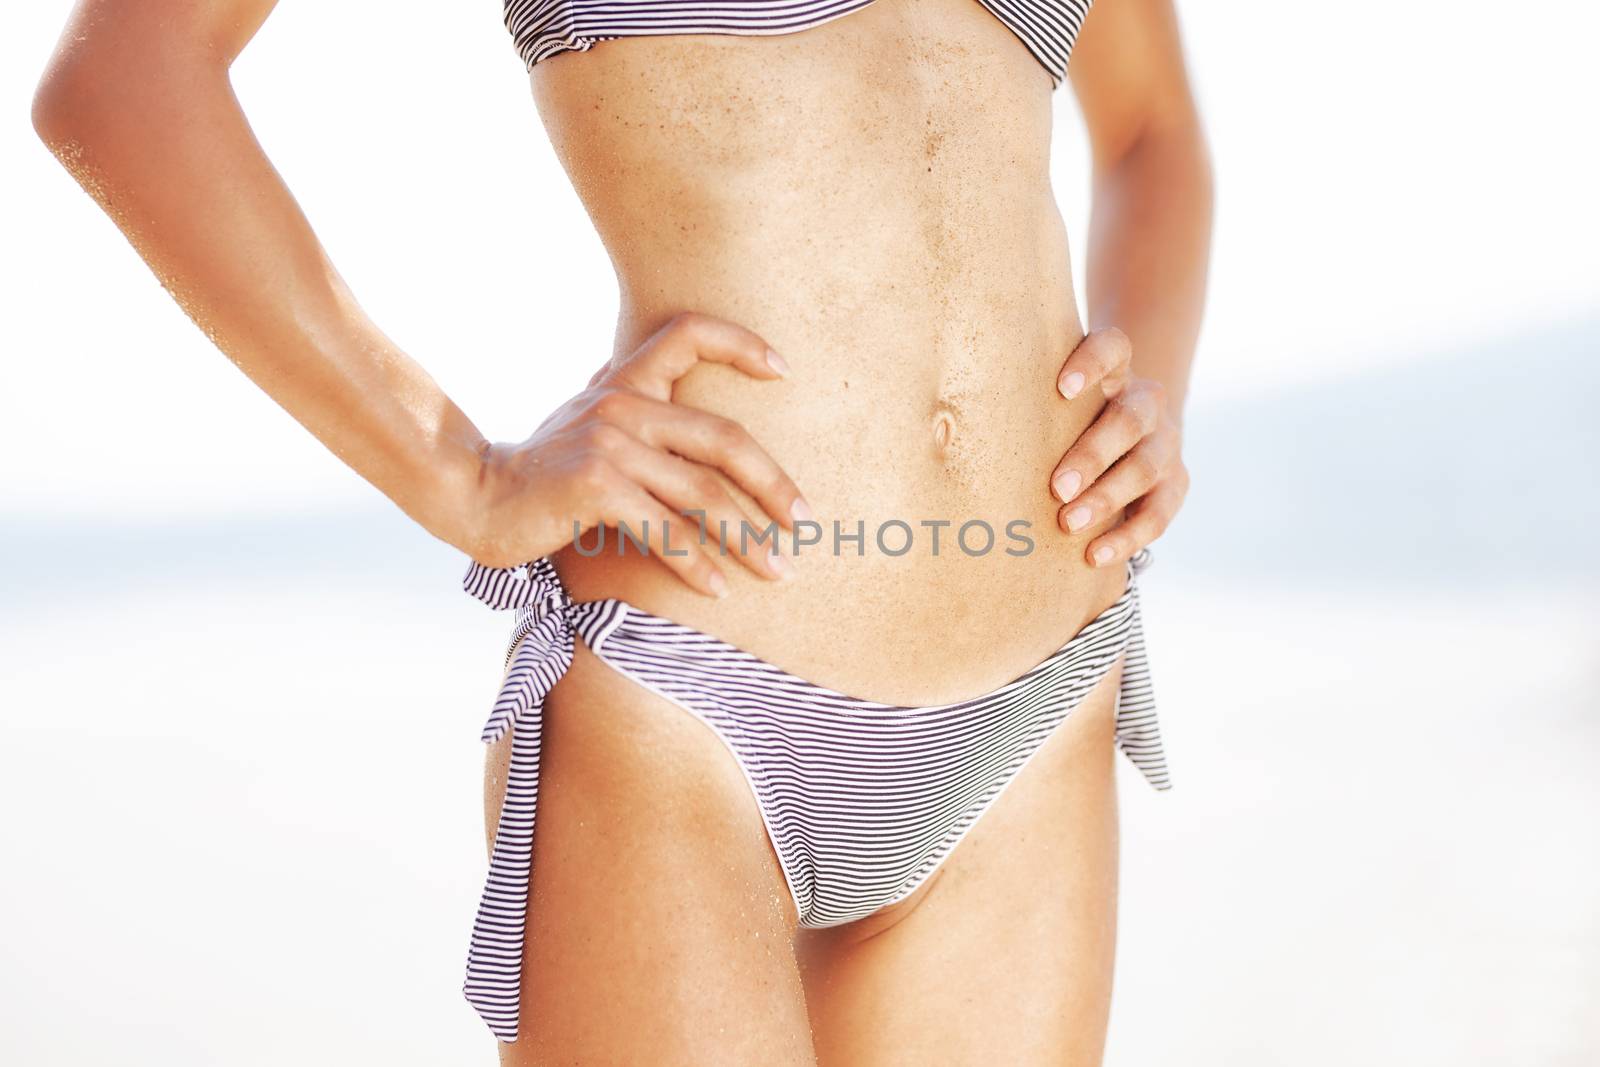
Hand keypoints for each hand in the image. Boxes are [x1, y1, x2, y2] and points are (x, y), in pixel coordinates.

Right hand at [466, 312, 810, 596]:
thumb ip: (630, 406)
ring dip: (747, 538)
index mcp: (624, 382)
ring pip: (703, 492)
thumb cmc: (539, 472)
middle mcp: (622, 404)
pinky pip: (666, 530)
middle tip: (806, 522)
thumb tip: (677, 395)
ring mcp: (610, 444)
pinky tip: (718, 589)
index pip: (687, 333)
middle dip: (773, 484)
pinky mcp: (596, 486)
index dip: (740, 343)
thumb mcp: (587, 423)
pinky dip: (698, 564)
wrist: (473, 498)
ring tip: (776, 570)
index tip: (785, 371)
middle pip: (724, 436)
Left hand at [1048, 327, 1188, 567]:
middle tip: (1057, 487)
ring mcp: (1166, 443)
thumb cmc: (1067, 422)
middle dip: (1092, 455)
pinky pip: (1159, 514)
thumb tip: (945, 426)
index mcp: (1115, 373)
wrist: (1130, 439)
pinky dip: (1128, 537)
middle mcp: (1146, 403)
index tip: (1061, 388)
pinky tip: (1095, 554)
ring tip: (1068, 524)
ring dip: (1106, 498)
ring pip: (1146, 467)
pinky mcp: (1176, 483)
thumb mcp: (1053, 404)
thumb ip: (1024, 405)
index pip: (1113, 348)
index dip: (1092, 364)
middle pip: (1129, 420)